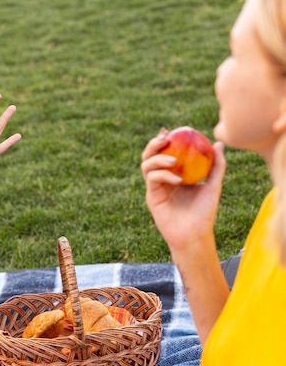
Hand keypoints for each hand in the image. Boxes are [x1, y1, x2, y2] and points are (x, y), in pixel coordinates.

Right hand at [140, 128, 225, 251]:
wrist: (195, 235)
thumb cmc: (205, 212)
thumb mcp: (214, 186)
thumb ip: (217, 166)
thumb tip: (218, 144)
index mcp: (175, 174)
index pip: (166, 152)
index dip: (164, 140)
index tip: (171, 130)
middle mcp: (163, 179)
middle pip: (150, 156)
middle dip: (153, 144)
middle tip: (163, 138)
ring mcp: (155, 187)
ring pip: (147, 165)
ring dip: (157, 158)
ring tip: (172, 160)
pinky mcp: (151, 196)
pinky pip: (152, 179)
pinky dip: (162, 175)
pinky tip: (176, 179)